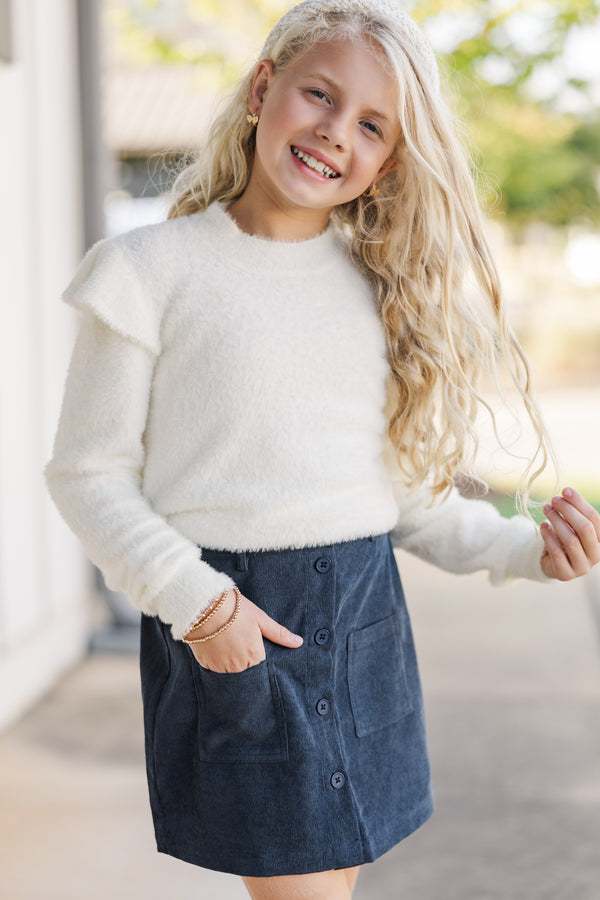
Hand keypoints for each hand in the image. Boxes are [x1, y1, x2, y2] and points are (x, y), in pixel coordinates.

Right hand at [184, 589, 302, 672]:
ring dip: (228, 656)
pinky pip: (214, 665)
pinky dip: (214, 656)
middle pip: (245, 665)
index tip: (247, 635)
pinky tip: (214, 641)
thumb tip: (299, 642)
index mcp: (255, 656)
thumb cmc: (236, 610)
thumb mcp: (261, 619)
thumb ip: (280, 634)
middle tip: (235, 634)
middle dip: (242, 652)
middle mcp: (239, 666)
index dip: (254, 646)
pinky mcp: (206, 665)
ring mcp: (221, 667)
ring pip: (229, 667)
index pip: (259, 659)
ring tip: (224, 636)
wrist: (206, 605)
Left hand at [540, 487, 599, 580]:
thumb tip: (567, 493)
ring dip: (557, 521)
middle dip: (568, 511)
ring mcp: (582, 567)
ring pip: (571, 540)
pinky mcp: (566, 574)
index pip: (595, 519)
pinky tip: (543, 525)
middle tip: (554, 500)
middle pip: (585, 528)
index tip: (566, 490)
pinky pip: (557, 553)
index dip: (580, 503)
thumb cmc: (565, 538)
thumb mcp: (572, 525)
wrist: (552, 563)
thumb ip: (573, 512)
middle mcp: (596, 555)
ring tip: (546, 509)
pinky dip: (549, 537)